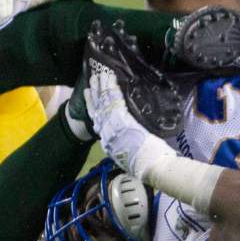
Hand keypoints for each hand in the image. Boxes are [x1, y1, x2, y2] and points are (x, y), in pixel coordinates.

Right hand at [84, 60, 172, 176]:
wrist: (151, 166)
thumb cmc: (145, 163)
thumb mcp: (127, 155)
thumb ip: (123, 143)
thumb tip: (124, 136)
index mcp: (108, 143)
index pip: (96, 121)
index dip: (92, 106)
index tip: (88, 95)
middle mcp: (106, 134)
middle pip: (97, 109)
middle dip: (94, 94)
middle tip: (92, 79)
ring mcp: (113, 126)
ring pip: (104, 103)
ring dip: (102, 87)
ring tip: (101, 74)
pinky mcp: (121, 120)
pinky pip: (114, 101)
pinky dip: (111, 89)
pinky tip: (110, 79)